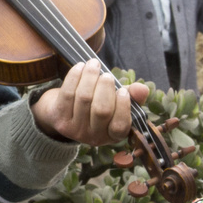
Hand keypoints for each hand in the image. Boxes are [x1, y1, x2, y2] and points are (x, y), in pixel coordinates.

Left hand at [32, 59, 148, 145]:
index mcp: (112, 136)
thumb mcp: (116, 103)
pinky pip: (68, 94)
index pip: (120, 126)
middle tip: (106, 75)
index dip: (122, 107)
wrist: (63, 112)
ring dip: (90, 77)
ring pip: (84, 99)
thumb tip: (143, 89)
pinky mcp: (59, 120)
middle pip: (101, 111)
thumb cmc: (97, 104)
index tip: (122, 89)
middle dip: (105, 88)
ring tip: (94, 64)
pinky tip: (80, 66)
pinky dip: (75, 77)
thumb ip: (131, 96)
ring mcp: (75, 130)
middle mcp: (94, 138)